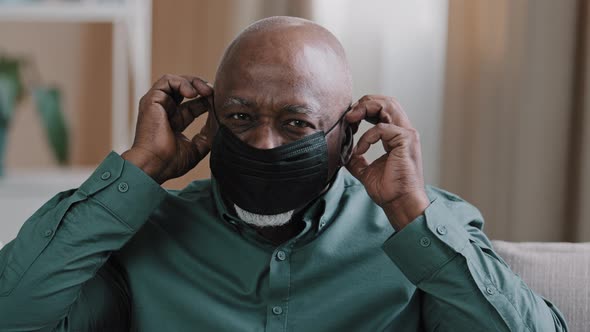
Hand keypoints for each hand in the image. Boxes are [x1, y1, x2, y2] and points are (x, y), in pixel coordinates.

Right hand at [121, 74, 214, 183]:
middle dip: (202, 87)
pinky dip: (182, 82)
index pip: (194, 105)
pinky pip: (167, 81)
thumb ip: (208, 135)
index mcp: (175, 122)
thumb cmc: (170, 162)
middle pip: (185, 90)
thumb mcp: (197, 148)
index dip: (208, 101)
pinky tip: (193, 93)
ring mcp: (157, 104)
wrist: (154, 165)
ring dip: (194, 82)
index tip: (220, 103)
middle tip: (214, 93)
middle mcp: (166, 111)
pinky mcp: (151, 100)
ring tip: (206, 91)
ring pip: (176, 82)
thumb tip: (221, 123)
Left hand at [345, 95, 429, 230]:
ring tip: (351, 119)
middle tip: (348, 115)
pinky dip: (366, 137)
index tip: (348, 120)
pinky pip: (381, 128)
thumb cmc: (388, 190)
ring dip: (366, 108)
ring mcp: (407, 134)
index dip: (364, 109)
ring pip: (388, 105)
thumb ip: (356, 157)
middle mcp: (404, 132)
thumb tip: (343, 151)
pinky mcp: (406, 140)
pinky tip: (360, 150)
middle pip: (387, 101)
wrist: (399, 203)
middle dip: (365, 102)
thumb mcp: (365, 170)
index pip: (383, 110)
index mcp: (396, 137)